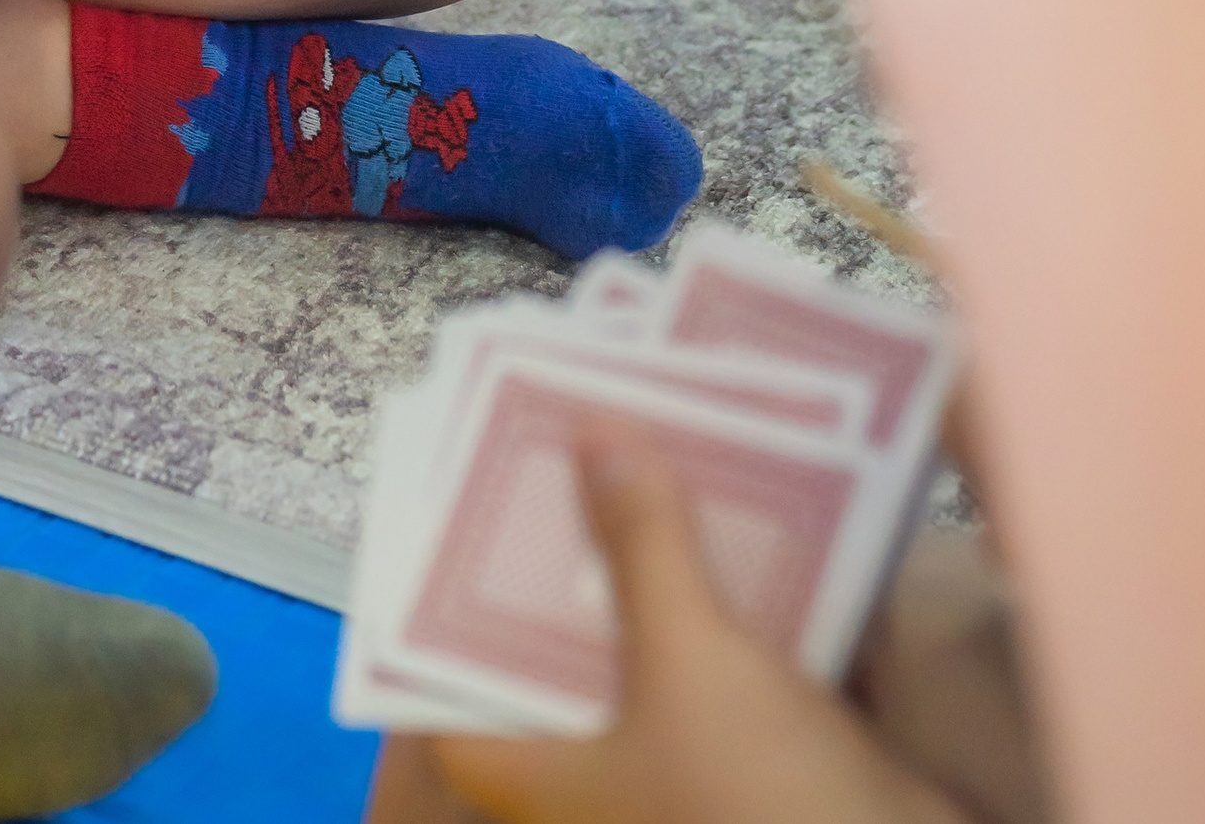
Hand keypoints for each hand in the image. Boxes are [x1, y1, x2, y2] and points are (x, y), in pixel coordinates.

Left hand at [375, 452, 974, 823]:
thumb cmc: (759, 802)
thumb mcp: (691, 664)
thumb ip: (642, 545)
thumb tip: (594, 433)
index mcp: (536, 769)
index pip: (449, 669)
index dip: (445, 577)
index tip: (461, 475)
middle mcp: (591, 768)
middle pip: (556, 632)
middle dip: (574, 533)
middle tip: (575, 418)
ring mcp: (672, 762)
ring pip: (646, 635)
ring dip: (661, 550)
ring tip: (661, 431)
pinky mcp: (750, 753)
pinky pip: (721, 653)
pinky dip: (730, 587)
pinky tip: (746, 502)